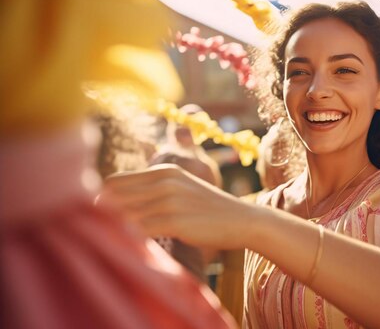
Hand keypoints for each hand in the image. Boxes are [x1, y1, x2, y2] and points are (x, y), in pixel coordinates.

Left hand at [97, 164, 258, 248]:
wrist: (242, 220)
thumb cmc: (209, 210)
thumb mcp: (182, 190)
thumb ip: (154, 191)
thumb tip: (118, 201)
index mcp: (164, 170)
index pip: (114, 182)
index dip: (102, 201)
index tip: (100, 219)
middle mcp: (164, 180)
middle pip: (113, 197)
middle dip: (101, 216)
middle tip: (98, 234)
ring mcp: (169, 200)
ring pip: (122, 214)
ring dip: (112, 230)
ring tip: (109, 244)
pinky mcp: (175, 220)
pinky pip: (138, 230)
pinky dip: (129, 239)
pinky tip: (129, 249)